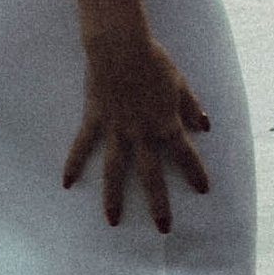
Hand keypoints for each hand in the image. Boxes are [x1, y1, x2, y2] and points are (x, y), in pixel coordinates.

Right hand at [63, 28, 212, 230]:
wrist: (120, 46)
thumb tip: (206, 125)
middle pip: (151, 175)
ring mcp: (116, 130)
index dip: (195, 172)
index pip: (185, 155)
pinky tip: (67, 184)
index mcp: (165, 124)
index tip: (203, 190)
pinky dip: (74, 164)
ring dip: (115, 197)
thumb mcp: (179, 83)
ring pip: (116, 171)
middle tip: (163, 229)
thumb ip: (191, 106)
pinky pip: (83, 146)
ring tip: (113, 221)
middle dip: (158, 204)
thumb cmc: (153, 60)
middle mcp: (141, 134)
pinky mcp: (95, 120)